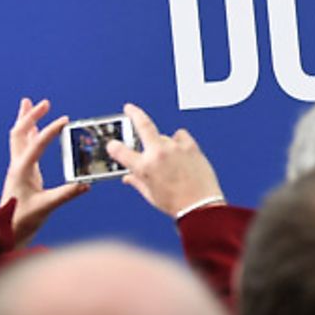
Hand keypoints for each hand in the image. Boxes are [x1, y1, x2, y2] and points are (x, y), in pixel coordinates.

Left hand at [2, 97, 88, 248]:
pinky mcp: (22, 171)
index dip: (50, 131)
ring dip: (24, 119)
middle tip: (45, 103)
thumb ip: (66, 194)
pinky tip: (34, 126)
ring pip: (18, 136)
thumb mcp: (46, 207)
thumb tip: (87, 184)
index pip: (36, 144)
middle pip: (19, 133)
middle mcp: (17, 165)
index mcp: (22, 171)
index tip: (65, 119)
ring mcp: (17, 167)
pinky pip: (22, 145)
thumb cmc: (22, 220)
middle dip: (31, 116)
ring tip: (30, 103)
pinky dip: (28, 132)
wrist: (5, 230)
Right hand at [109, 103, 223, 218]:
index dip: (113, 146)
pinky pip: (181, 135)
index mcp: (143, 167)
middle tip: (129, 108)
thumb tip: (128, 177)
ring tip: (168, 159)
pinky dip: (178, 140)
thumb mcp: (150, 195)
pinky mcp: (191, 147)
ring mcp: (175, 148)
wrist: (202, 206)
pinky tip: (180, 150)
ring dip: (162, 144)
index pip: (120, 150)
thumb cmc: (176, 204)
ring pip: (163, 136)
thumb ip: (137, 182)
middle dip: (134, 114)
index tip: (113, 144)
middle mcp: (158, 154)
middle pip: (143, 125)